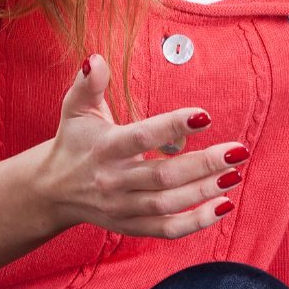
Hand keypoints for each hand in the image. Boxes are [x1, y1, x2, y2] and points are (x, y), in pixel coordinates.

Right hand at [33, 54, 244, 237]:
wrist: (50, 191)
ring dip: (205, 191)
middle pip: (163, 176)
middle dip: (204, 164)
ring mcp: (122, 208)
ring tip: (235, 174)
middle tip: (238, 151)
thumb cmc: (73, 143)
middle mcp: (113, 181)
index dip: (173, 127)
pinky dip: (197, 222)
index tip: (205, 115)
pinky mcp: (130, 225)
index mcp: (104, 148)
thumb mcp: (75, 110)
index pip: (142, 137)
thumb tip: (95, 59)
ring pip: (168, 204)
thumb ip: (88, 84)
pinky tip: (224, 205)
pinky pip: (167, 229)